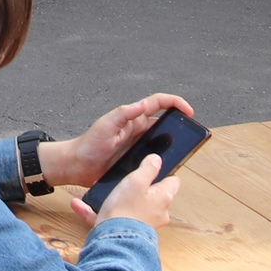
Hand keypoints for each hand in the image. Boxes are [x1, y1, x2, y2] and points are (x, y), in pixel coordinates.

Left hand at [39, 92, 195, 189]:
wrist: (77, 165)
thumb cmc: (89, 143)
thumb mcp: (105, 126)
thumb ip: (123, 114)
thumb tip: (143, 104)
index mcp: (132, 118)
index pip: (158, 104)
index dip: (175, 103)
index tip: (189, 111)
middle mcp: (138, 130)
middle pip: (165, 122)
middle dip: (180, 124)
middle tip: (192, 134)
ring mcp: (138, 145)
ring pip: (163, 141)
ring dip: (175, 143)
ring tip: (186, 151)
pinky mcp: (137, 160)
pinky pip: (155, 158)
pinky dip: (165, 160)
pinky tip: (170, 167)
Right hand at [79, 155, 179, 230]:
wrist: (113, 241)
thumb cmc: (127, 210)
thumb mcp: (136, 180)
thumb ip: (148, 168)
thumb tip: (157, 159)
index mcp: (163, 197)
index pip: (173, 182)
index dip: (164, 173)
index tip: (153, 168)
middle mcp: (157, 212)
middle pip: (153, 195)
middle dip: (140, 187)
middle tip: (127, 178)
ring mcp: (142, 223)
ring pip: (130, 207)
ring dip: (116, 199)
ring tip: (101, 191)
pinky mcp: (126, 231)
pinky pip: (112, 218)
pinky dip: (97, 212)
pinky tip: (81, 205)